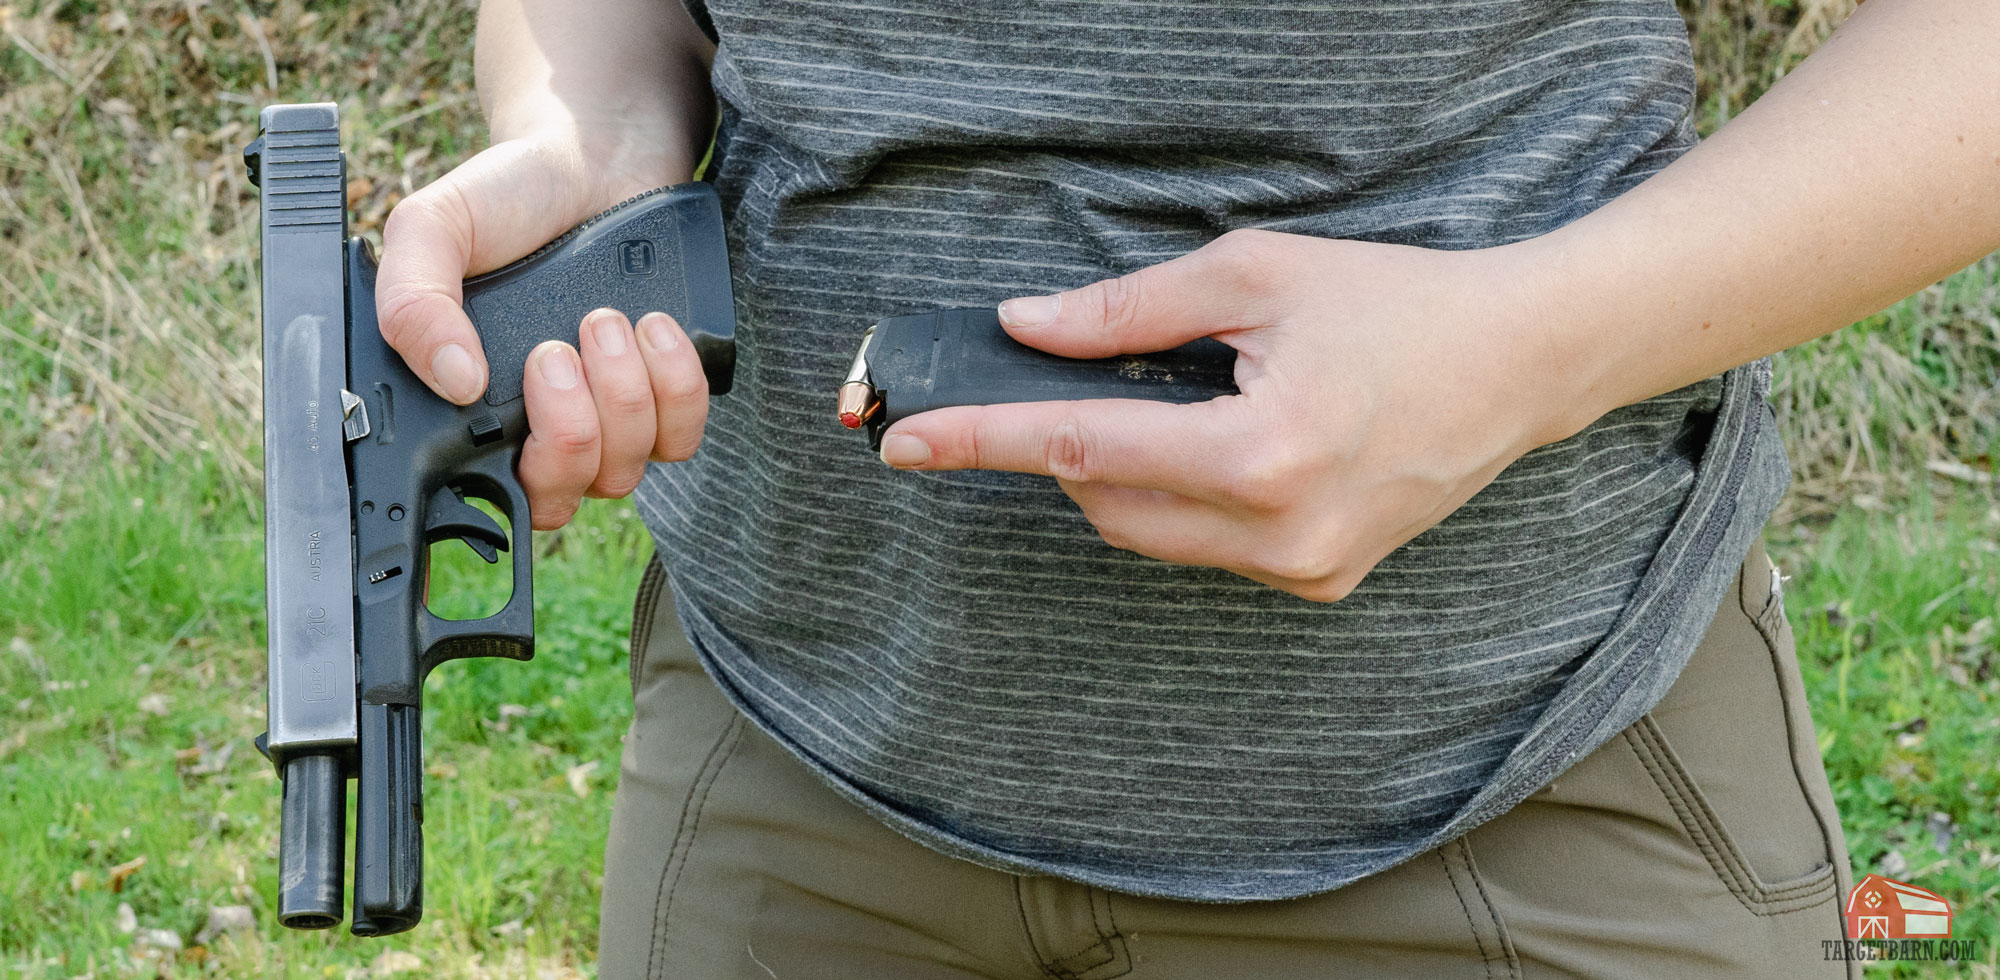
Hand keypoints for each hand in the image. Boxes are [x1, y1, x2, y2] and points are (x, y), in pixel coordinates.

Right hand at [376, 136, 708, 529]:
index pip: (478, 496)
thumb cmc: (512, 198)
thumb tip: (453, 379)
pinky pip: (681, 435)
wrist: (596, 156)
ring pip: (621, 472)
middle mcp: (539, 424)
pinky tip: (653, 326)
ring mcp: (608, 417)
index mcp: (472, 405)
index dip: (489, 499)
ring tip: (603, 320)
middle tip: (555, 352)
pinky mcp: (667, 395)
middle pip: (557, 499)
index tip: (501, 433)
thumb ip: (413, 297)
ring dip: (619, 399)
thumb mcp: (435, 227)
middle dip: (565, 436)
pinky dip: (674, 387)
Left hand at [874, 230, 1578, 601]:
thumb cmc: (1395, 303)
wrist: (1520, 362)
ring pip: (1150, 535)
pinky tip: (1234, 444)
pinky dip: (1184, 499)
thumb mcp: (1254, 275)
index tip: (905, 443)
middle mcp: (1279, 531)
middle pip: (1103, 505)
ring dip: (1123, 476)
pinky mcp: (1320, 580)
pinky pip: (1207, 549)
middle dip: (1066, 449)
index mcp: (1259, 451)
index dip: (983, 443)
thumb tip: (1028, 328)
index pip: (1080, 450)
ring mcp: (1303, 568)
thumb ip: (1128, 310)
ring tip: (1180, 403)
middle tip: (1067, 385)